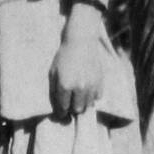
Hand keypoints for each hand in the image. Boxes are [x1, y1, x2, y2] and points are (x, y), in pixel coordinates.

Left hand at [51, 2, 104, 117]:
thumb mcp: (53, 73)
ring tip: (79, 95)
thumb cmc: (63, 56)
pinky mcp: (100, 81)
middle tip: (70, 103)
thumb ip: (54, 91)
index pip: (63, 108)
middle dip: (72, 108)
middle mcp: (79, 88)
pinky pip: (98, 97)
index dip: (61, 112)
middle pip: (77, 109)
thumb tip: (58, 107)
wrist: (81, 42)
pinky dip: (92, 96)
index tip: (61, 112)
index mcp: (65, 86)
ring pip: (89, 105)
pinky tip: (87, 88)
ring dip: (83, 103)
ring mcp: (92, 85)